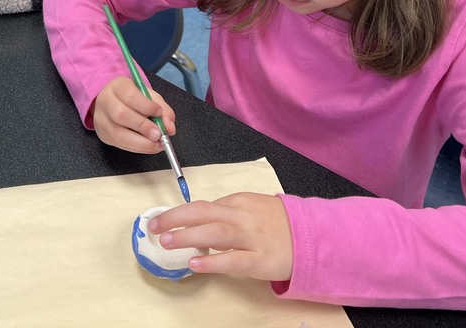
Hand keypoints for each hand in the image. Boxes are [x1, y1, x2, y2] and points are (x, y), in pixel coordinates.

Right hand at [90, 76, 176, 153]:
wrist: (111, 101)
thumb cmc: (133, 97)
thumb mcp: (149, 96)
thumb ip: (162, 109)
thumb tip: (170, 129)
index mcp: (118, 86)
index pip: (130, 95)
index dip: (146, 106)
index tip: (159, 113)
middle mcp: (105, 102)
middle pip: (121, 115)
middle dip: (143, 127)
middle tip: (159, 134)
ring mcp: (102, 120)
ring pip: (118, 134)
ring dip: (141, 143)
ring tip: (157, 144)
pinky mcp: (103, 135)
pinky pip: (120, 145)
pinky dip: (137, 148)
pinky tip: (148, 146)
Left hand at [147, 193, 292, 281]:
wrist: (312, 238)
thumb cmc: (278, 224)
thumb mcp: (252, 209)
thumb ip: (227, 213)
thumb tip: (198, 219)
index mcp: (239, 202)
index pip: (203, 206)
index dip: (179, 214)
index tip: (161, 221)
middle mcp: (243, 217)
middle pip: (204, 212)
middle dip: (175, 218)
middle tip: (153, 226)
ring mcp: (252, 238)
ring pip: (215, 232)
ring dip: (187, 235)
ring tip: (166, 241)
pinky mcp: (260, 260)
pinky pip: (233, 259)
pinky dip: (212, 261)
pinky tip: (195, 263)